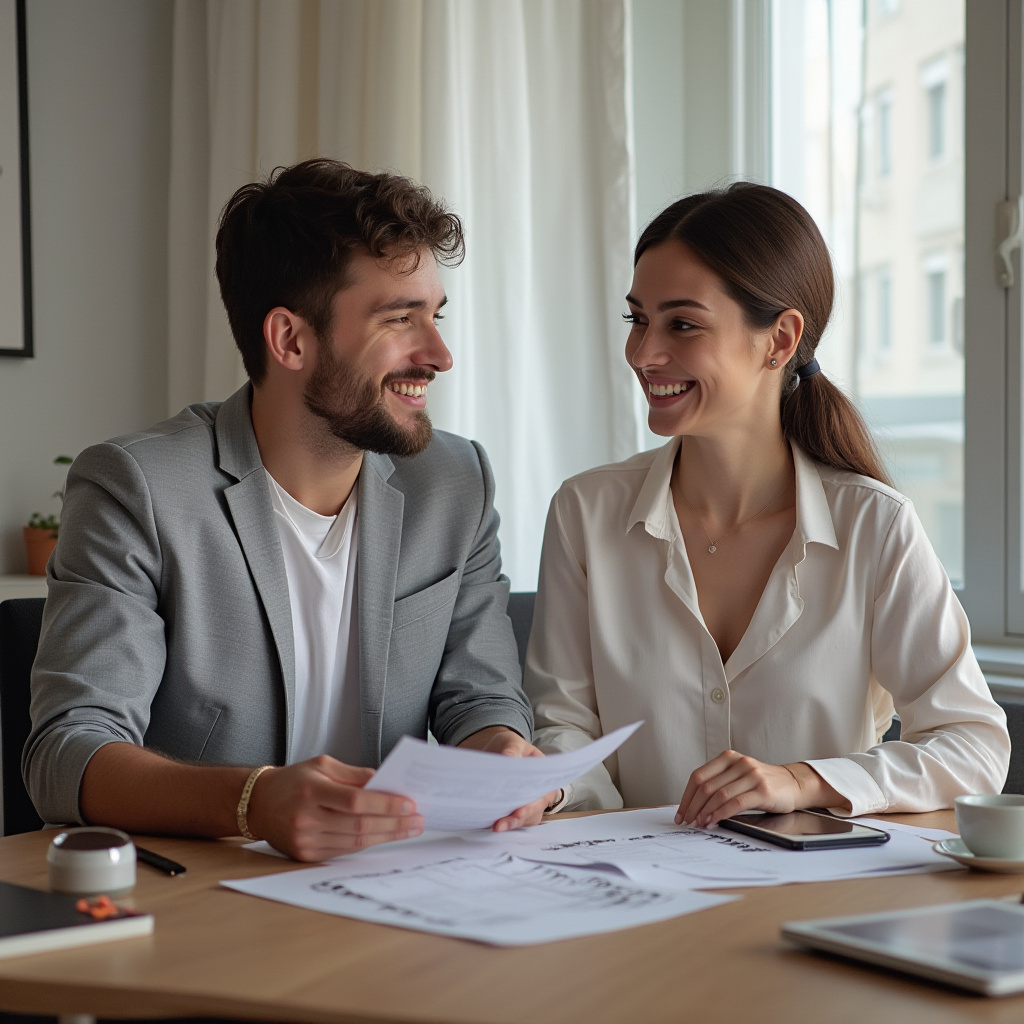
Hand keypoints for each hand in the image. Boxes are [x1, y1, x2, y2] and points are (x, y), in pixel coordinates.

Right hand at [245, 755, 423, 861]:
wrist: (258, 804)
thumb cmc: (294, 780)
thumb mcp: (322, 765)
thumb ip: (354, 774)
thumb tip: (386, 783)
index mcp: (311, 790)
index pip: (355, 801)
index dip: (385, 804)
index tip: (409, 804)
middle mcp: (306, 818)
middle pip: (359, 825)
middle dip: (394, 824)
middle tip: (418, 820)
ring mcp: (305, 840)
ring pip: (355, 842)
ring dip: (386, 835)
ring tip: (409, 828)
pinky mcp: (306, 855)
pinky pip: (344, 850)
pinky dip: (368, 842)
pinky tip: (385, 834)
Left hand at [458, 726, 560, 831]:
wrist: (497, 753)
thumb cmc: (511, 747)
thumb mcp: (512, 741)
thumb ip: (512, 747)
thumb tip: (509, 756)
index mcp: (545, 779)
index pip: (542, 796)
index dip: (531, 806)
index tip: (519, 811)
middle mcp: (539, 797)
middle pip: (531, 814)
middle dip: (515, 820)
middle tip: (499, 825)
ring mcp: (526, 807)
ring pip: (520, 822)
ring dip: (507, 825)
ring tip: (493, 825)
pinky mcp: (512, 813)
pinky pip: (509, 823)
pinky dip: (500, 823)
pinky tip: (487, 822)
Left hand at [674, 750, 845, 827]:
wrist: (793, 784)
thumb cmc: (762, 783)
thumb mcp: (738, 776)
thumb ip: (719, 784)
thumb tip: (693, 806)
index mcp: (728, 758)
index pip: (698, 776)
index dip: (687, 796)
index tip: (681, 813)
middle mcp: (739, 763)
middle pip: (706, 786)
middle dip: (693, 807)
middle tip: (687, 821)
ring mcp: (751, 775)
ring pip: (719, 795)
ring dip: (705, 812)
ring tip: (699, 823)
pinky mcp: (762, 790)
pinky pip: (735, 803)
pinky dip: (721, 813)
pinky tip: (714, 821)